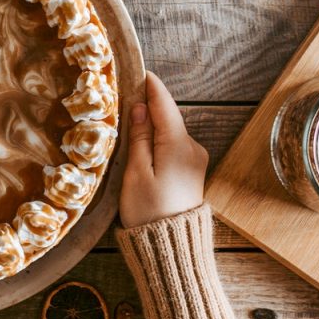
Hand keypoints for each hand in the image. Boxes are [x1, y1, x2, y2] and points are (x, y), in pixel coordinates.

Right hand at [120, 72, 208, 227]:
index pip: (164, 105)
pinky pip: (173, 148)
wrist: (172, 249)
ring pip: (170, 133)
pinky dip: (158, 143)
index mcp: (178, 145)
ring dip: (151, 127)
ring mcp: (195, 161)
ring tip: (126, 125)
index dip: (151, 86)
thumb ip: (139, 137)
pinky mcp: (191, 173)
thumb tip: (138, 108)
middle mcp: (193, 148)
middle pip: (167, 118)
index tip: (139, 69)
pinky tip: (141, 148)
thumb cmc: (148, 212)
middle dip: (147, 107)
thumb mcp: (136, 173)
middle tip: (123, 97)